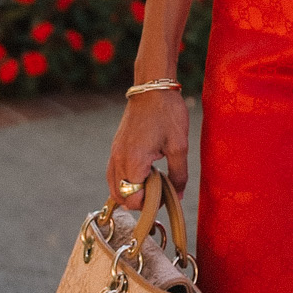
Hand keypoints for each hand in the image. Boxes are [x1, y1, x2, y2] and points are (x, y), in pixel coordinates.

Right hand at [105, 89, 189, 206]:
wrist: (152, 88)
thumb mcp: (179, 146)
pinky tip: (142, 175)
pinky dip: (124, 182)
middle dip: (140, 200)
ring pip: (114, 188)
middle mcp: (119, 160)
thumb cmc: (167, 113)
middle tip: (160, 189)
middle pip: (121, 197)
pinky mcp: (115, 148)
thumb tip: (178, 196)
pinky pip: (113, 174)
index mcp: (133, 161)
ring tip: (152, 182)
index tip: (165, 194)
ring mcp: (114, 153)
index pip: (133, 200)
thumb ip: (178, 175)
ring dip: (131, 192)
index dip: (150, 204)